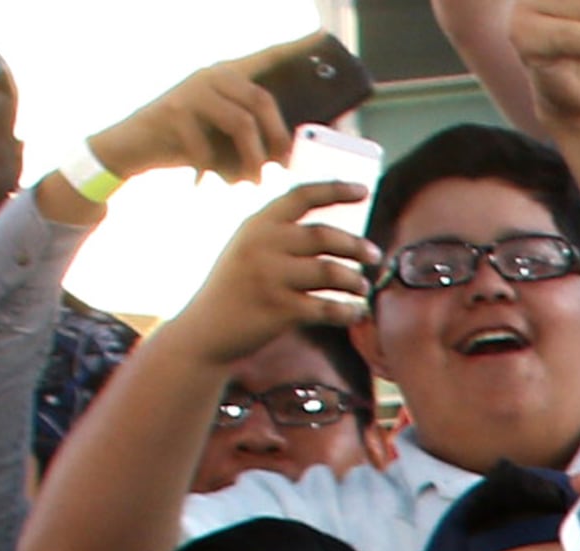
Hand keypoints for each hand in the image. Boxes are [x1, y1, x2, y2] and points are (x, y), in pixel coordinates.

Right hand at [85, 48, 302, 185]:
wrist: (131, 148)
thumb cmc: (186, 145)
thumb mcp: (224, 140)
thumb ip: (253, 138)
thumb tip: (289, 153)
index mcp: (228, 77)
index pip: (267, 58)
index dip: (294, 48)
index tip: (322, 34)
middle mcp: (212, 75)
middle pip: (261, 99)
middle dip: (276, 139)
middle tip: (282, 167)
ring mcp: (191, 89)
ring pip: (240, 123)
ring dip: (250, 160)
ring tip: (250, 182)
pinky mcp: (172, 110)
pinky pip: (208, 145)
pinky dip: (212, 169)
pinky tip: (203, 180)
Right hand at [160, 182, 376, 365]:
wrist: (204, 332)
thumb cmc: (236, 290)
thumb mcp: (247, 249)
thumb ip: (280, 235)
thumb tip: (336, 234)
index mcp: (257, 224)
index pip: (301, 195)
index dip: (335, 190)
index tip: (364, 189)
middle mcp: (262, 245)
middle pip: (323, 235)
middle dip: (355, 245)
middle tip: (375, 255)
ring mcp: (269, 277)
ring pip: (330, 271)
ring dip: (355, 280)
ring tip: (363, 287)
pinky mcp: (279, 310)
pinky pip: (327, 307)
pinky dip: (348, 310)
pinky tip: (357, 312)